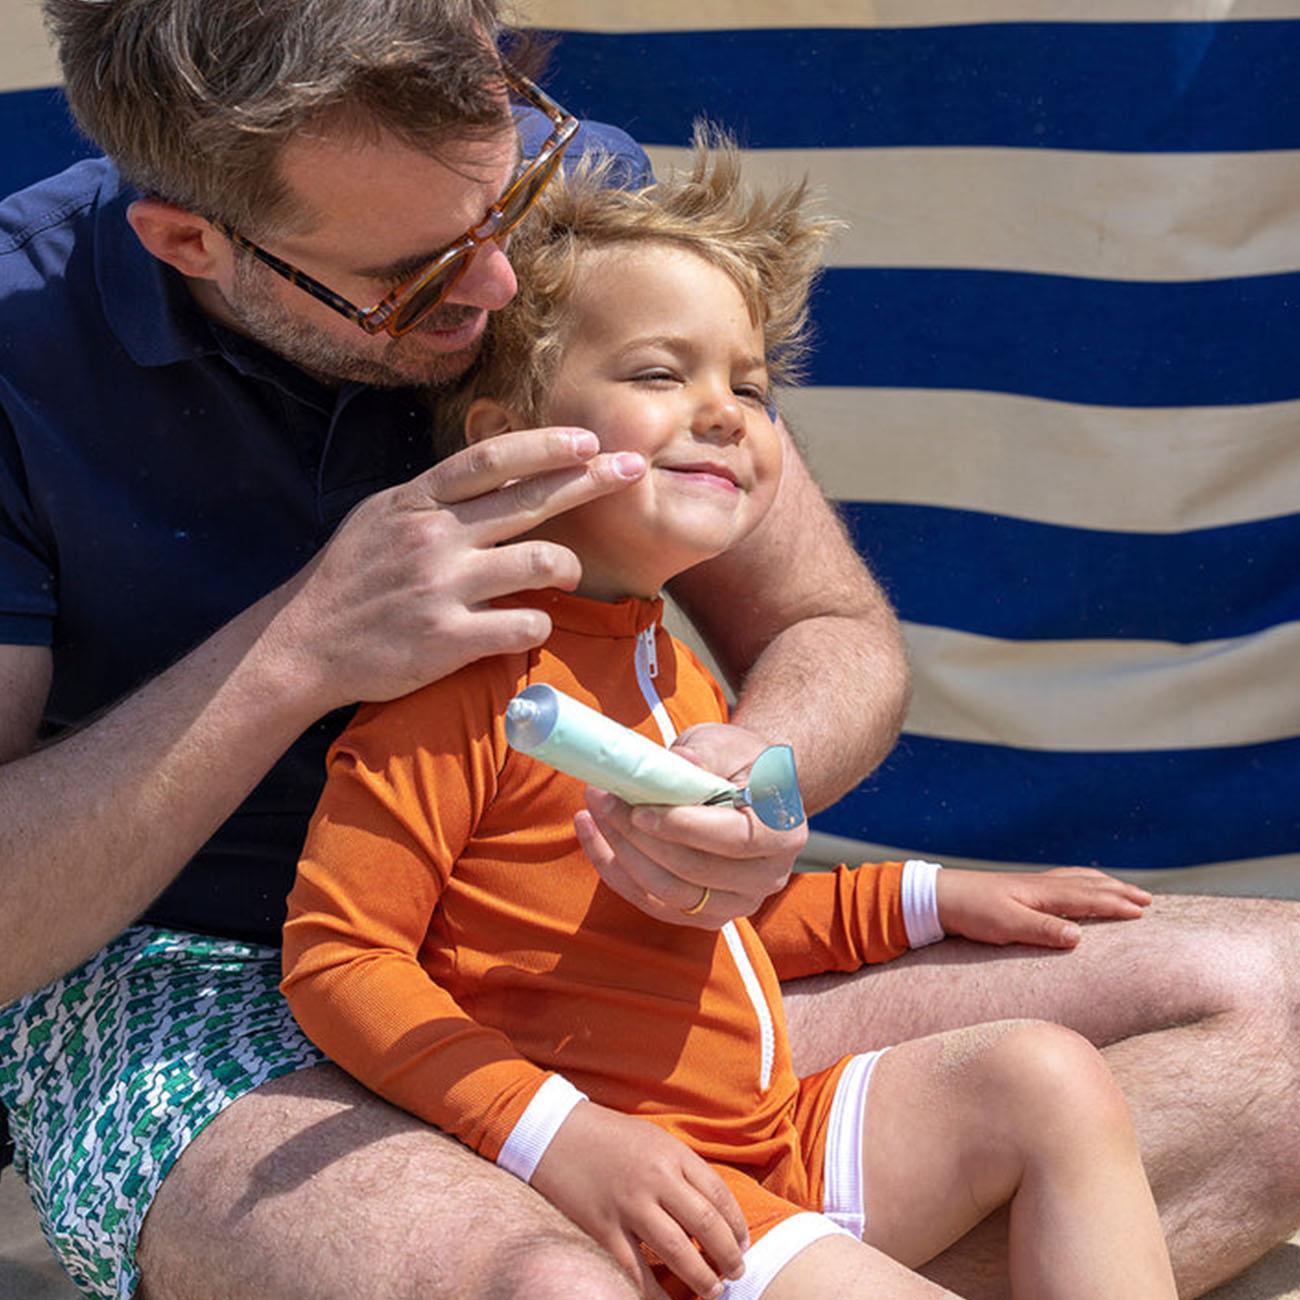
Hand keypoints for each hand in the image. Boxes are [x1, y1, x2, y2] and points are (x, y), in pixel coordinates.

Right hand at [268, 428, 643, 711]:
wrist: (300, 645)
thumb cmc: (348, 579)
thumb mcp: (381, 518)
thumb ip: (436, 497)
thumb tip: (495, 473)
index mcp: (417, 502)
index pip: (491, 460)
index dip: (546, 445)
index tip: (589, 439)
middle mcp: (433, 538)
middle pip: (532, 501)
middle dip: (591, 481)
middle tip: (631, 470)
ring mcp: (442, 588)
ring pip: (542, 564)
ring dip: (568, 568)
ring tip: (567, 574)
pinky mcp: (448, 639)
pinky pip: (526, 624)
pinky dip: (538, 623)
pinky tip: (528, 622)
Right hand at [531, 1101, 747, 1299]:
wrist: (555, 1132)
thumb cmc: (610, 1136)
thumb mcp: (654, 1139)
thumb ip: (682, 1169)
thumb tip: (714, 1209)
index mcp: (672, 1154)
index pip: (719, 1195)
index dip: (737, 1225)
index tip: (743, 1244)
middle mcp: (655, 1178)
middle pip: (706, 1225)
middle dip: (728, 1256)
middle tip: (737, 1273)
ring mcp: (628, 1204)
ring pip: (677, 1251)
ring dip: (701, 1279)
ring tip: (713, 1291)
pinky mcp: (602, 1227)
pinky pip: (634, 1270)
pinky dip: (654, 1293)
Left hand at [575, 723, 807, 929]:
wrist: (751, 790)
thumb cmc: (738, 762)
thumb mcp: (727, 744)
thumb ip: (706, 754)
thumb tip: (678, 761)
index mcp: (783, 831)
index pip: (732, 838)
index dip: (683, 827)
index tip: (639, 810)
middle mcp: (767, 877)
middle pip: (694, 871)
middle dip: (639, 837)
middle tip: (601, 798)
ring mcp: (736, 903)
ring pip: (668, 893)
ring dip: (621, 854)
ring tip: (593, 814)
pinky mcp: (704, 915)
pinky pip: (652, 903)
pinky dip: (617, 872)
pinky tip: (594, 837)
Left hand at [936, 867, 1152, 948]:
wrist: (941, 896)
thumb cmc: (973, 913)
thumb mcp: (1007, 925)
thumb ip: (1042, 930)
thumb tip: (1080, 937)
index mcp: (1043, 894)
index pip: (1088, 898)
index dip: (1116, 905)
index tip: (1143, 911)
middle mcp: (1042, 885)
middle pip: (1089, 884)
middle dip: (1119, 891)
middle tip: (1147, 899)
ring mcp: (1032, 884)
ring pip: (1077, 879)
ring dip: (1104, 884)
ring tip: (1123, 889)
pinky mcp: (1022, 888)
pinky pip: (1062, 880)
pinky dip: (1081, 881)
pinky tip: (1079, 886)